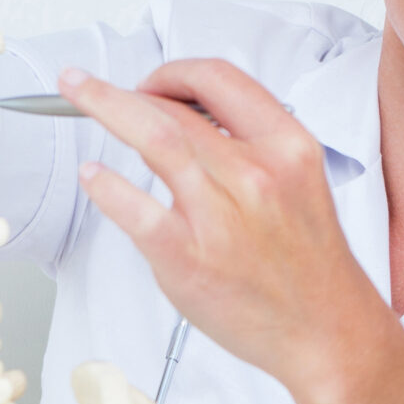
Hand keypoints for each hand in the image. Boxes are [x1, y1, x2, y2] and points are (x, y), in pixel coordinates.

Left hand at [67, 60, 389, 398]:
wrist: (327, 330)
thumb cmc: (310, 264)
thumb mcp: (300, 181)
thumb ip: (251, 146)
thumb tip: (188, 118)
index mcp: (288, 146)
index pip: (219, 78)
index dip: (173, 72)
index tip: (151, 82)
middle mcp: (258, 173)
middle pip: (174, 106)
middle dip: (121, 89)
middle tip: (87, 87)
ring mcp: (222, 215)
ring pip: (154, 138)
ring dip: (103, 107)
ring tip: (75, 94)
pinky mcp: (191, 258)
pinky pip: (136, 209)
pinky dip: (106, 184)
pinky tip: (93, 175)